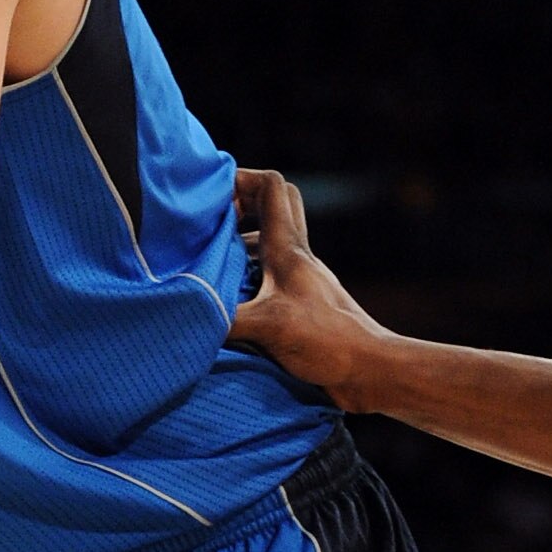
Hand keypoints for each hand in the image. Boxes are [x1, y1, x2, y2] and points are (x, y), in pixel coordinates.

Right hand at [228, 169, 390, 404]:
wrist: (370, 372)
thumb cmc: (328, 341)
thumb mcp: (268, 326)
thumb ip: (223, 317)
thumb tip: (182, 315)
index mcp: (289, 249)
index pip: (270, 186)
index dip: (240, 179)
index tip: (209, 196)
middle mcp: (295, 257)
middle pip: (273, 205)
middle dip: (240, 203)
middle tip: (211, 224)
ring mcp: (300, 281)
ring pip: (268, 243)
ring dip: (239, 245)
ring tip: (209, 263)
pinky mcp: (300, 306)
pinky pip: (268, 277)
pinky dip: (246, 279)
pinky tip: (228, 302)